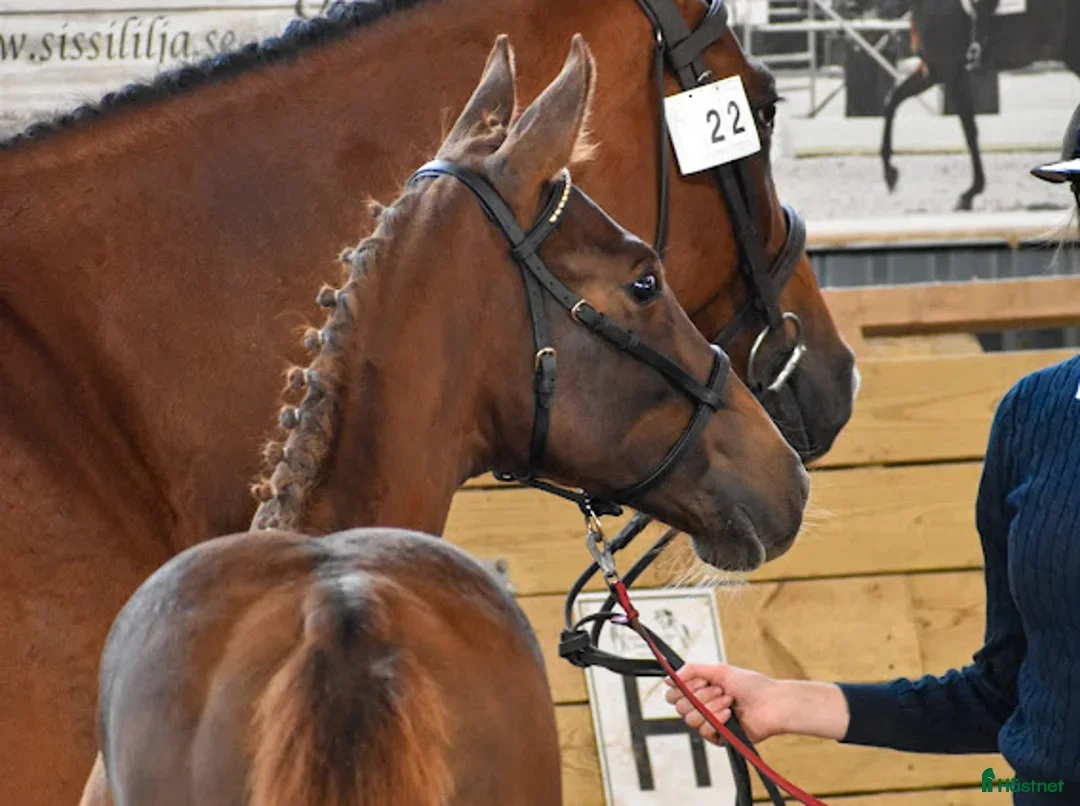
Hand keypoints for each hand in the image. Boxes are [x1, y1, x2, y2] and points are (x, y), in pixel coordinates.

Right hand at [663, 663, 783, 744]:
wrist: (771, 703)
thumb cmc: (751, 685)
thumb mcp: (719, 670)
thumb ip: (692, 670)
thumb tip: (670, 677)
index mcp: (700, 691)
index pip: (673, 694)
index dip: (681, 688)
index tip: (697, 681)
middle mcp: (702, 707)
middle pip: (679, 707)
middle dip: (700, 696)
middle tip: (719, 689)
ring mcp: (709, 723)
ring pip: (690, 719)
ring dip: (710, 706)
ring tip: (728, 700)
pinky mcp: (718, 738)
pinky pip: (705, 732)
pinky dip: (716, 720)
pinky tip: (730, 714)